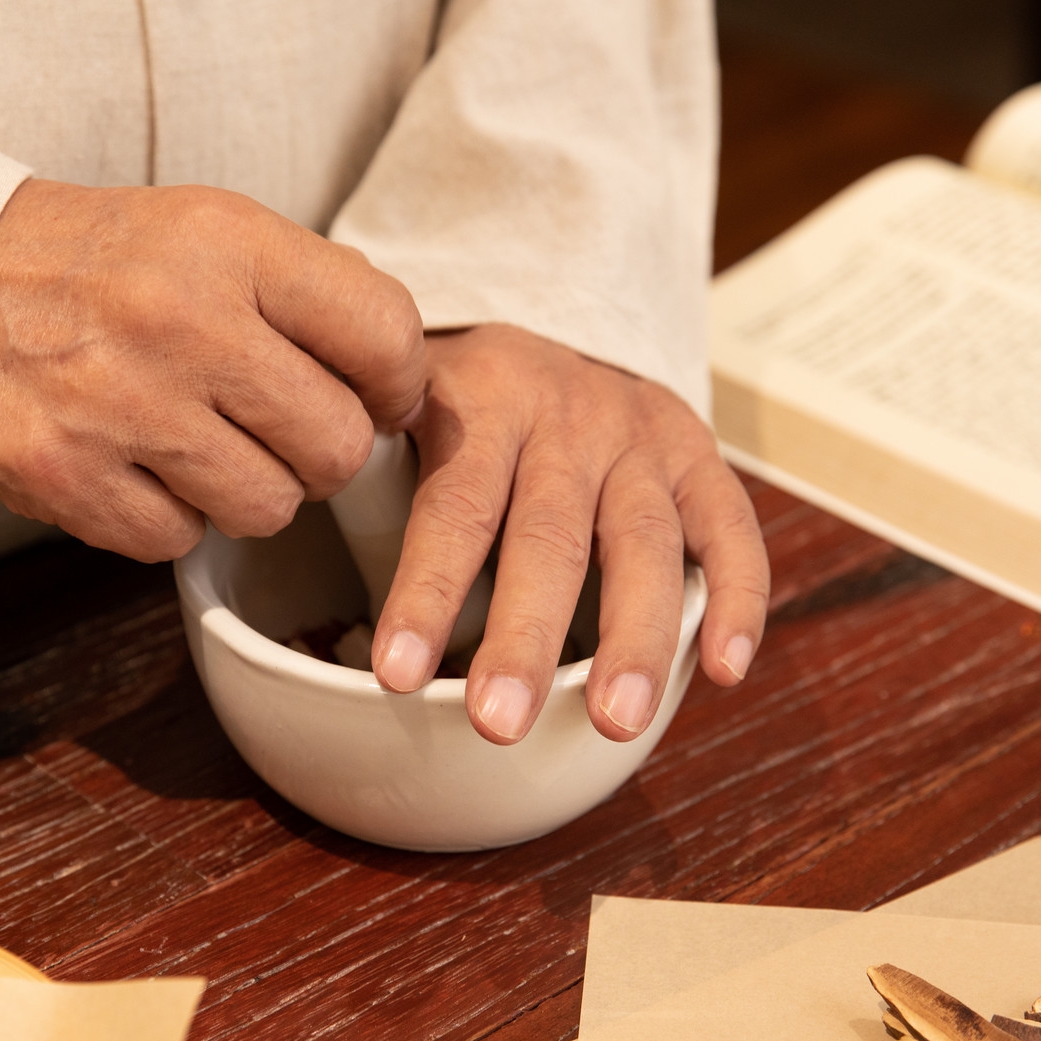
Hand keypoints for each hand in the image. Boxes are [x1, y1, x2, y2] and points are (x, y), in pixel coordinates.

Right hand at [0, 179, 426, 559]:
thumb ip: (308, 290)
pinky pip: (179, 541)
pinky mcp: (64, 475)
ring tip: (199, 446)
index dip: (395, 384)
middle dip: (320, 455)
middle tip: (275, 431)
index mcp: (228, 242)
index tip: (372, 396)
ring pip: (268, 508)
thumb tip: (402, 379)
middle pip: (337, 446)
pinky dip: (168, 520)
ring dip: (248, 492)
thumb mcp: (205, 230)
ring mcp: (119, 403)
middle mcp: (180, 319)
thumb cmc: (95, 267)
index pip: (385, 334)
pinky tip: (136, 468)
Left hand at [371, 324, 769, 744]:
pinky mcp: (701, 458)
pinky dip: (737, 599)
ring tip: (615, 721)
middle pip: (548, 536)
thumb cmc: (466, 397)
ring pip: (643, 542)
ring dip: (635, 637)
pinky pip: (732, 529)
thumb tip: (303, 596)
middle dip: (525, 635)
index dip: (425, 593)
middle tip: (499, 722)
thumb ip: (368, 471)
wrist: (560, 318)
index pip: (452, 506)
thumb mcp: (405, 399)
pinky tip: (726, 671)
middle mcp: (568, 418)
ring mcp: (641, 439)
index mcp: (482, 404)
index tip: (397, 676)